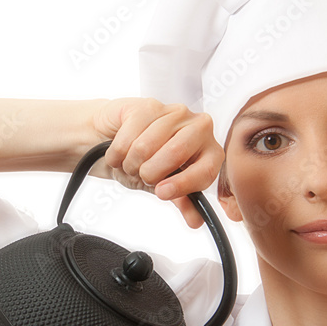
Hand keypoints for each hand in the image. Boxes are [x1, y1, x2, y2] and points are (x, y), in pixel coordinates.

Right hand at [94, 98, 222, 228]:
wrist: (118, 141)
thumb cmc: (145, 162)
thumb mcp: (165, 187)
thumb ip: (182, 201)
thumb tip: (195, 220)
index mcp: (209, 151)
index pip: (205, 170)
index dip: (182, 184)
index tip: (162, 192)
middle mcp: (198, 127)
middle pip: (175, 152)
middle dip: (150, 172)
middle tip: (143, 175)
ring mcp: (175, 112)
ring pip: (146, 146)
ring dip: (130, 163)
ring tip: (131, 163)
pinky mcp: (149, 105)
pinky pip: (128, 136)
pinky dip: (117, 153)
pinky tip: (119, 153)